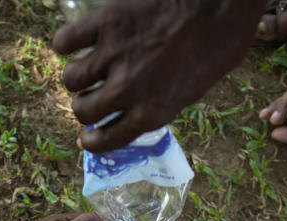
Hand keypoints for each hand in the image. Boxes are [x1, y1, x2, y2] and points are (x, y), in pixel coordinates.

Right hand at [52, 0, 266, 151]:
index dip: (93, 142)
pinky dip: (66, 44)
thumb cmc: (218, 44)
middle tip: (91, 95)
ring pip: (71, 79)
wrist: (220, 5)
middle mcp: (127, 90)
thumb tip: (136, 109)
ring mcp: (113, 56)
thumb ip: (159, 103)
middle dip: (85, 106)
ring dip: (76, 77)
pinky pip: (65, 41)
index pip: (106, 140)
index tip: (86, 140)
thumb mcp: (192, 90)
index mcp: (151, 112)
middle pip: (82, 110)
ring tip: (85, 67)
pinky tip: (74, 43)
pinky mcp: (105, 23)